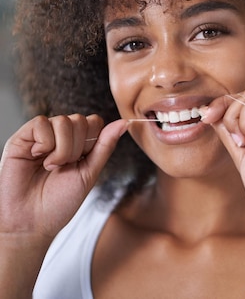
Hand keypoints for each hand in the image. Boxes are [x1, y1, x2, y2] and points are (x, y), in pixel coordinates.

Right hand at [0, 114, 126, 239]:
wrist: (32, 222)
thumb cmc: (60, 202)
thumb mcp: (90, 172)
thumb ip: (106, 145)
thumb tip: (125, 122)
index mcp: (78, 144)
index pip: (94, 122)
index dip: (93, 140)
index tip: (82, 162)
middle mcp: (59, 137)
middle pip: (80, 120)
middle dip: (78, 148)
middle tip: (64, 167)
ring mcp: (41, 136)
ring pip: (63, 121)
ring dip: (63, 148)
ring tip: (51, 167)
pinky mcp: (21, 138)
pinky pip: (41, 122)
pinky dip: (45, 143)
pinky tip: (37, 158)